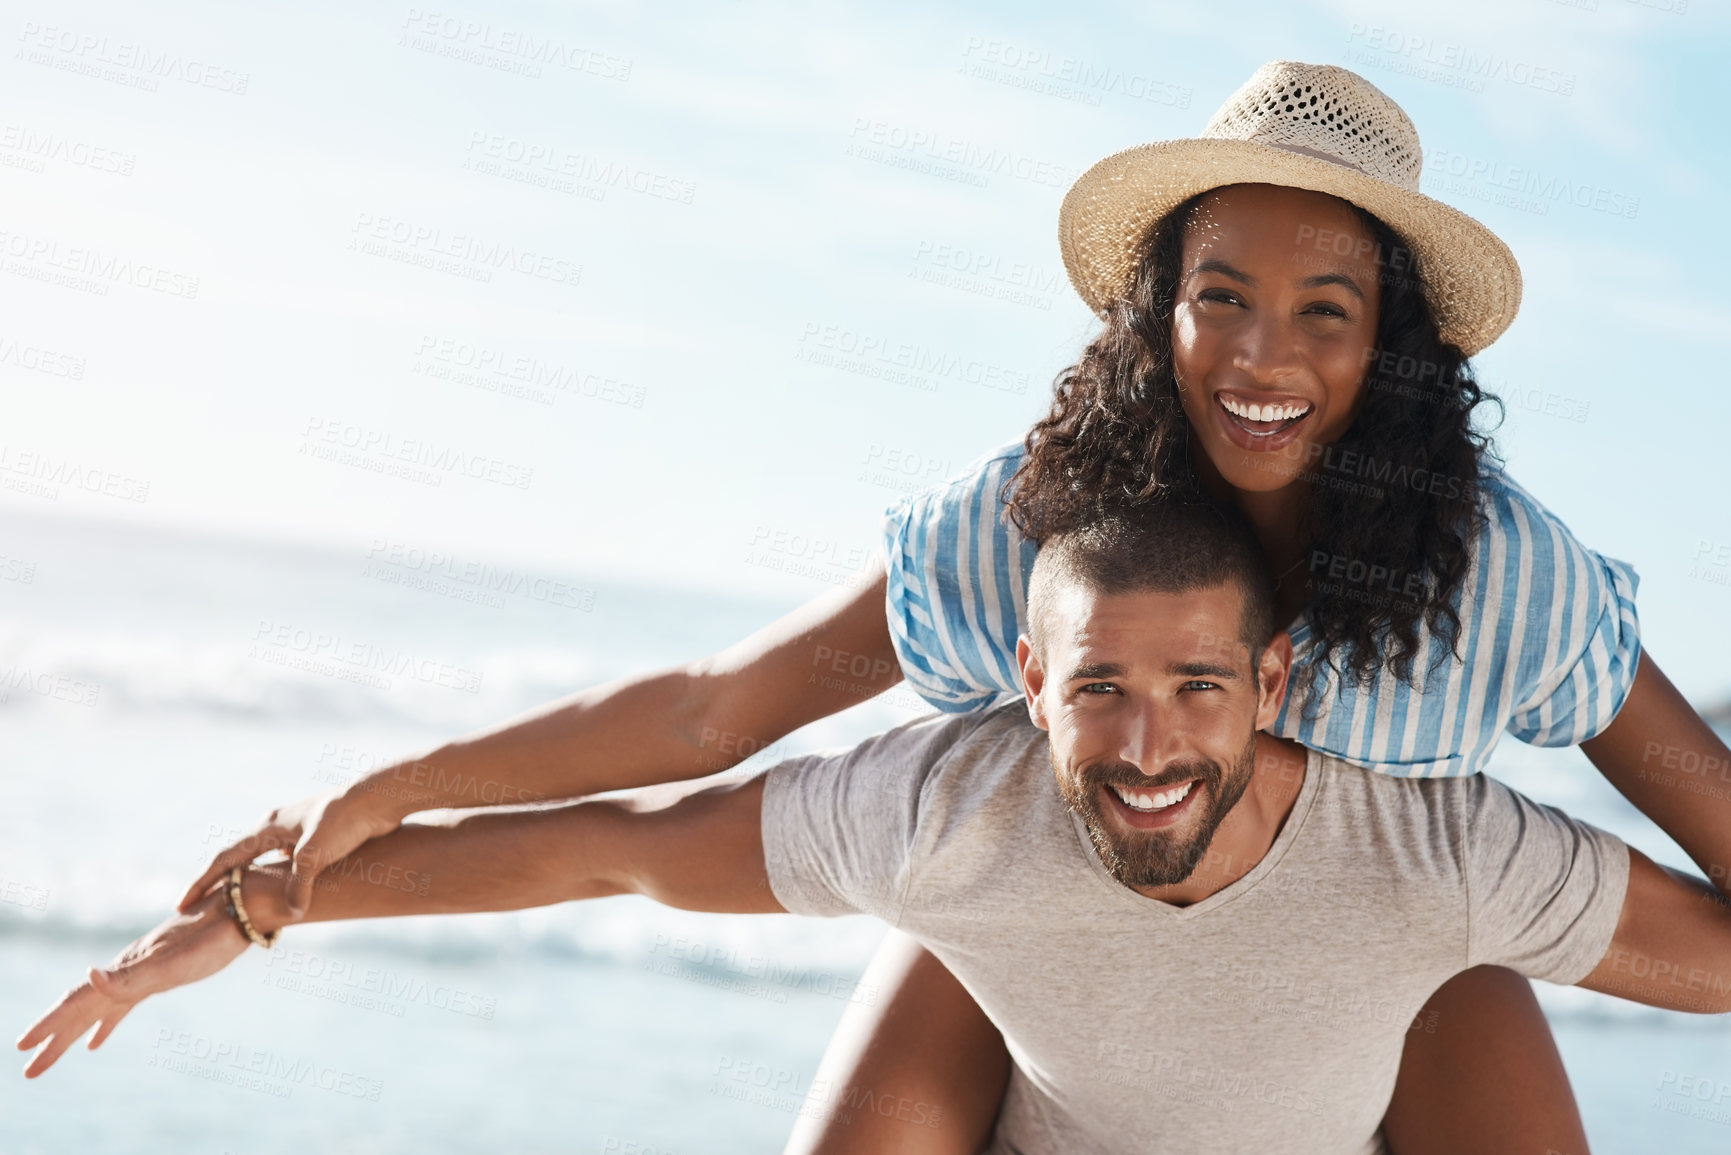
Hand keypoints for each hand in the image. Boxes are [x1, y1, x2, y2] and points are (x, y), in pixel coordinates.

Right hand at [15, 886, 249, 1077]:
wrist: (243, 906)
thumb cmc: (212, 936)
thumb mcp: (173, 961)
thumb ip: (131, 975)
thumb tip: (88, 977)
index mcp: (124, 970)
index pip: (77, 1002)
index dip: (49, 1026)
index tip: (21, 1048)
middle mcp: (127, 970)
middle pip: (81, 1010)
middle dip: (53, 1039)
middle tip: (28, 1071)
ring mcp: (143, 971)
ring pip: (98, 1009)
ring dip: (73, 1033)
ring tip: (51, 1055)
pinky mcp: (162, 973)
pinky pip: (122, 1005)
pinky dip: (106, 1023)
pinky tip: (98, 1040)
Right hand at [178, 788, 398, 918]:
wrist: (378, 799)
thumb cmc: (345, 821)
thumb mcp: (316, 855)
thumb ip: (300, 885)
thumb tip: (292, 914)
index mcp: (267, 827)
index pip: (225, 859)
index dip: (202, 884)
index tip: (180, 905)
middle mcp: (276, 826)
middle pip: (237, 858)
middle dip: (218, 883)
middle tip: (198, 907)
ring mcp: (294, 830)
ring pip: (262, 859)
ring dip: (247, 879)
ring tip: (233, 900)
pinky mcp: (314, 835)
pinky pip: (285, 861)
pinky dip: (275, 876)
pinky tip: (279, 889)